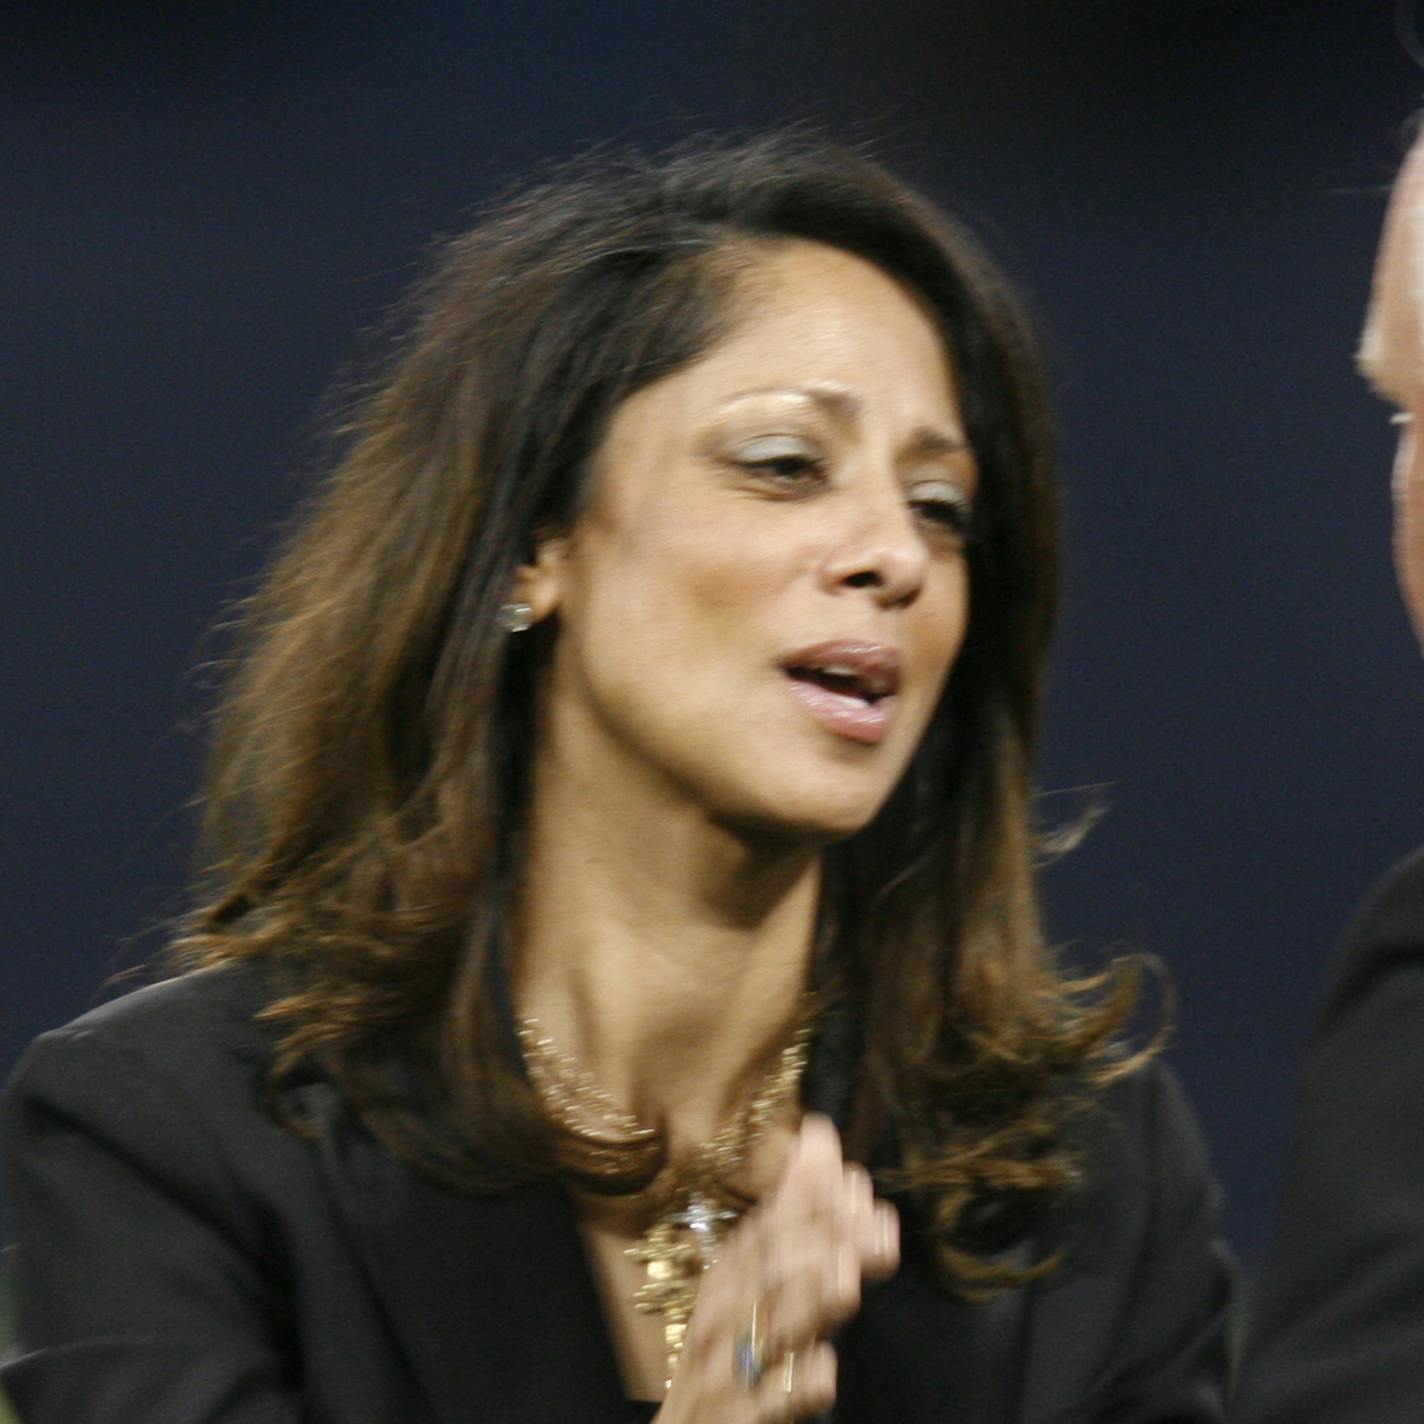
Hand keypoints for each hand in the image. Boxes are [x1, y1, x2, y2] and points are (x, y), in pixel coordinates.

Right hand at [655, 1114, 899, 1422]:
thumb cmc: (729, 1348)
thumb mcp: (752, 1281)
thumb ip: (790, 1217)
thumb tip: (821, 1139)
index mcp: (730, 1277)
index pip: (767, 1229)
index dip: (808, 1201)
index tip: (856, 1179)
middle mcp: (725, 1315)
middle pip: (769, 1272)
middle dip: (819, 1243)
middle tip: (876, 1228)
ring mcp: (728, 1369)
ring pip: (767, 1332)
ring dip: (807, 1300)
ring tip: (848, 1277)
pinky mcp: (737, 1420)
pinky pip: (767, 1404)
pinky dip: (795, 1387)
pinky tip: (827, 1369)